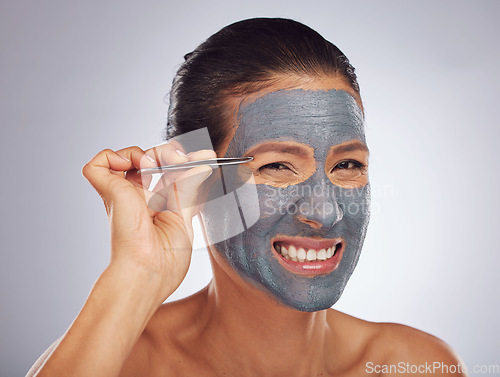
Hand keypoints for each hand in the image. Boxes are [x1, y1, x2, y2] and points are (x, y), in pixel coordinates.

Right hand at [82, 141, 214, 302]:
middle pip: (152, 159)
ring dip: (150, 152)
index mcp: (158, 205)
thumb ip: (190, 188)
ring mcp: (123, 194)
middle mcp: (139, 197)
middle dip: (170, 152)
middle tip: (183, 160)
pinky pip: (99, 163)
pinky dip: (114, 155)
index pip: (168, 172)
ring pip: (129, 156)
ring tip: (162, 164)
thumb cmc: (165, 261)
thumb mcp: (185, 218)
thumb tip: (203, 164)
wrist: (147, 274)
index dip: (184, 160)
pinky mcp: (109, 191)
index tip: (204, 155)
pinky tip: (135, 165)